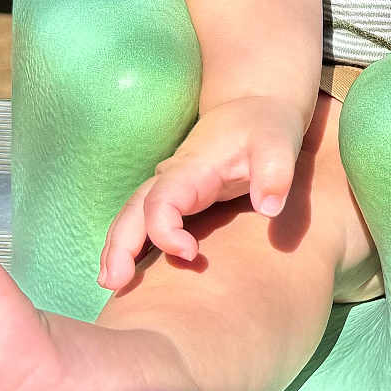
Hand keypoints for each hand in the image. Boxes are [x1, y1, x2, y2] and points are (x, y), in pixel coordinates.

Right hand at [98, 96, 307, 291]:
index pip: (161, 202)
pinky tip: (128, 269)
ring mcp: (172, 186)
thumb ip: (275, 174)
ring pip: (133, 216)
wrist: (256, 107)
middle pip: (134, 211)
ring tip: (112, 283)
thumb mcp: (279, 144)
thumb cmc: (266, 126)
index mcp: (192, 168)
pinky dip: (132, 242)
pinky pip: (146, 219)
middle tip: (113, 283)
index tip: (191, 254)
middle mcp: (173, 178)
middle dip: (120, 246)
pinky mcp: (178, 195)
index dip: (166, 231)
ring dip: (119, 248)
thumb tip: (268, 210)